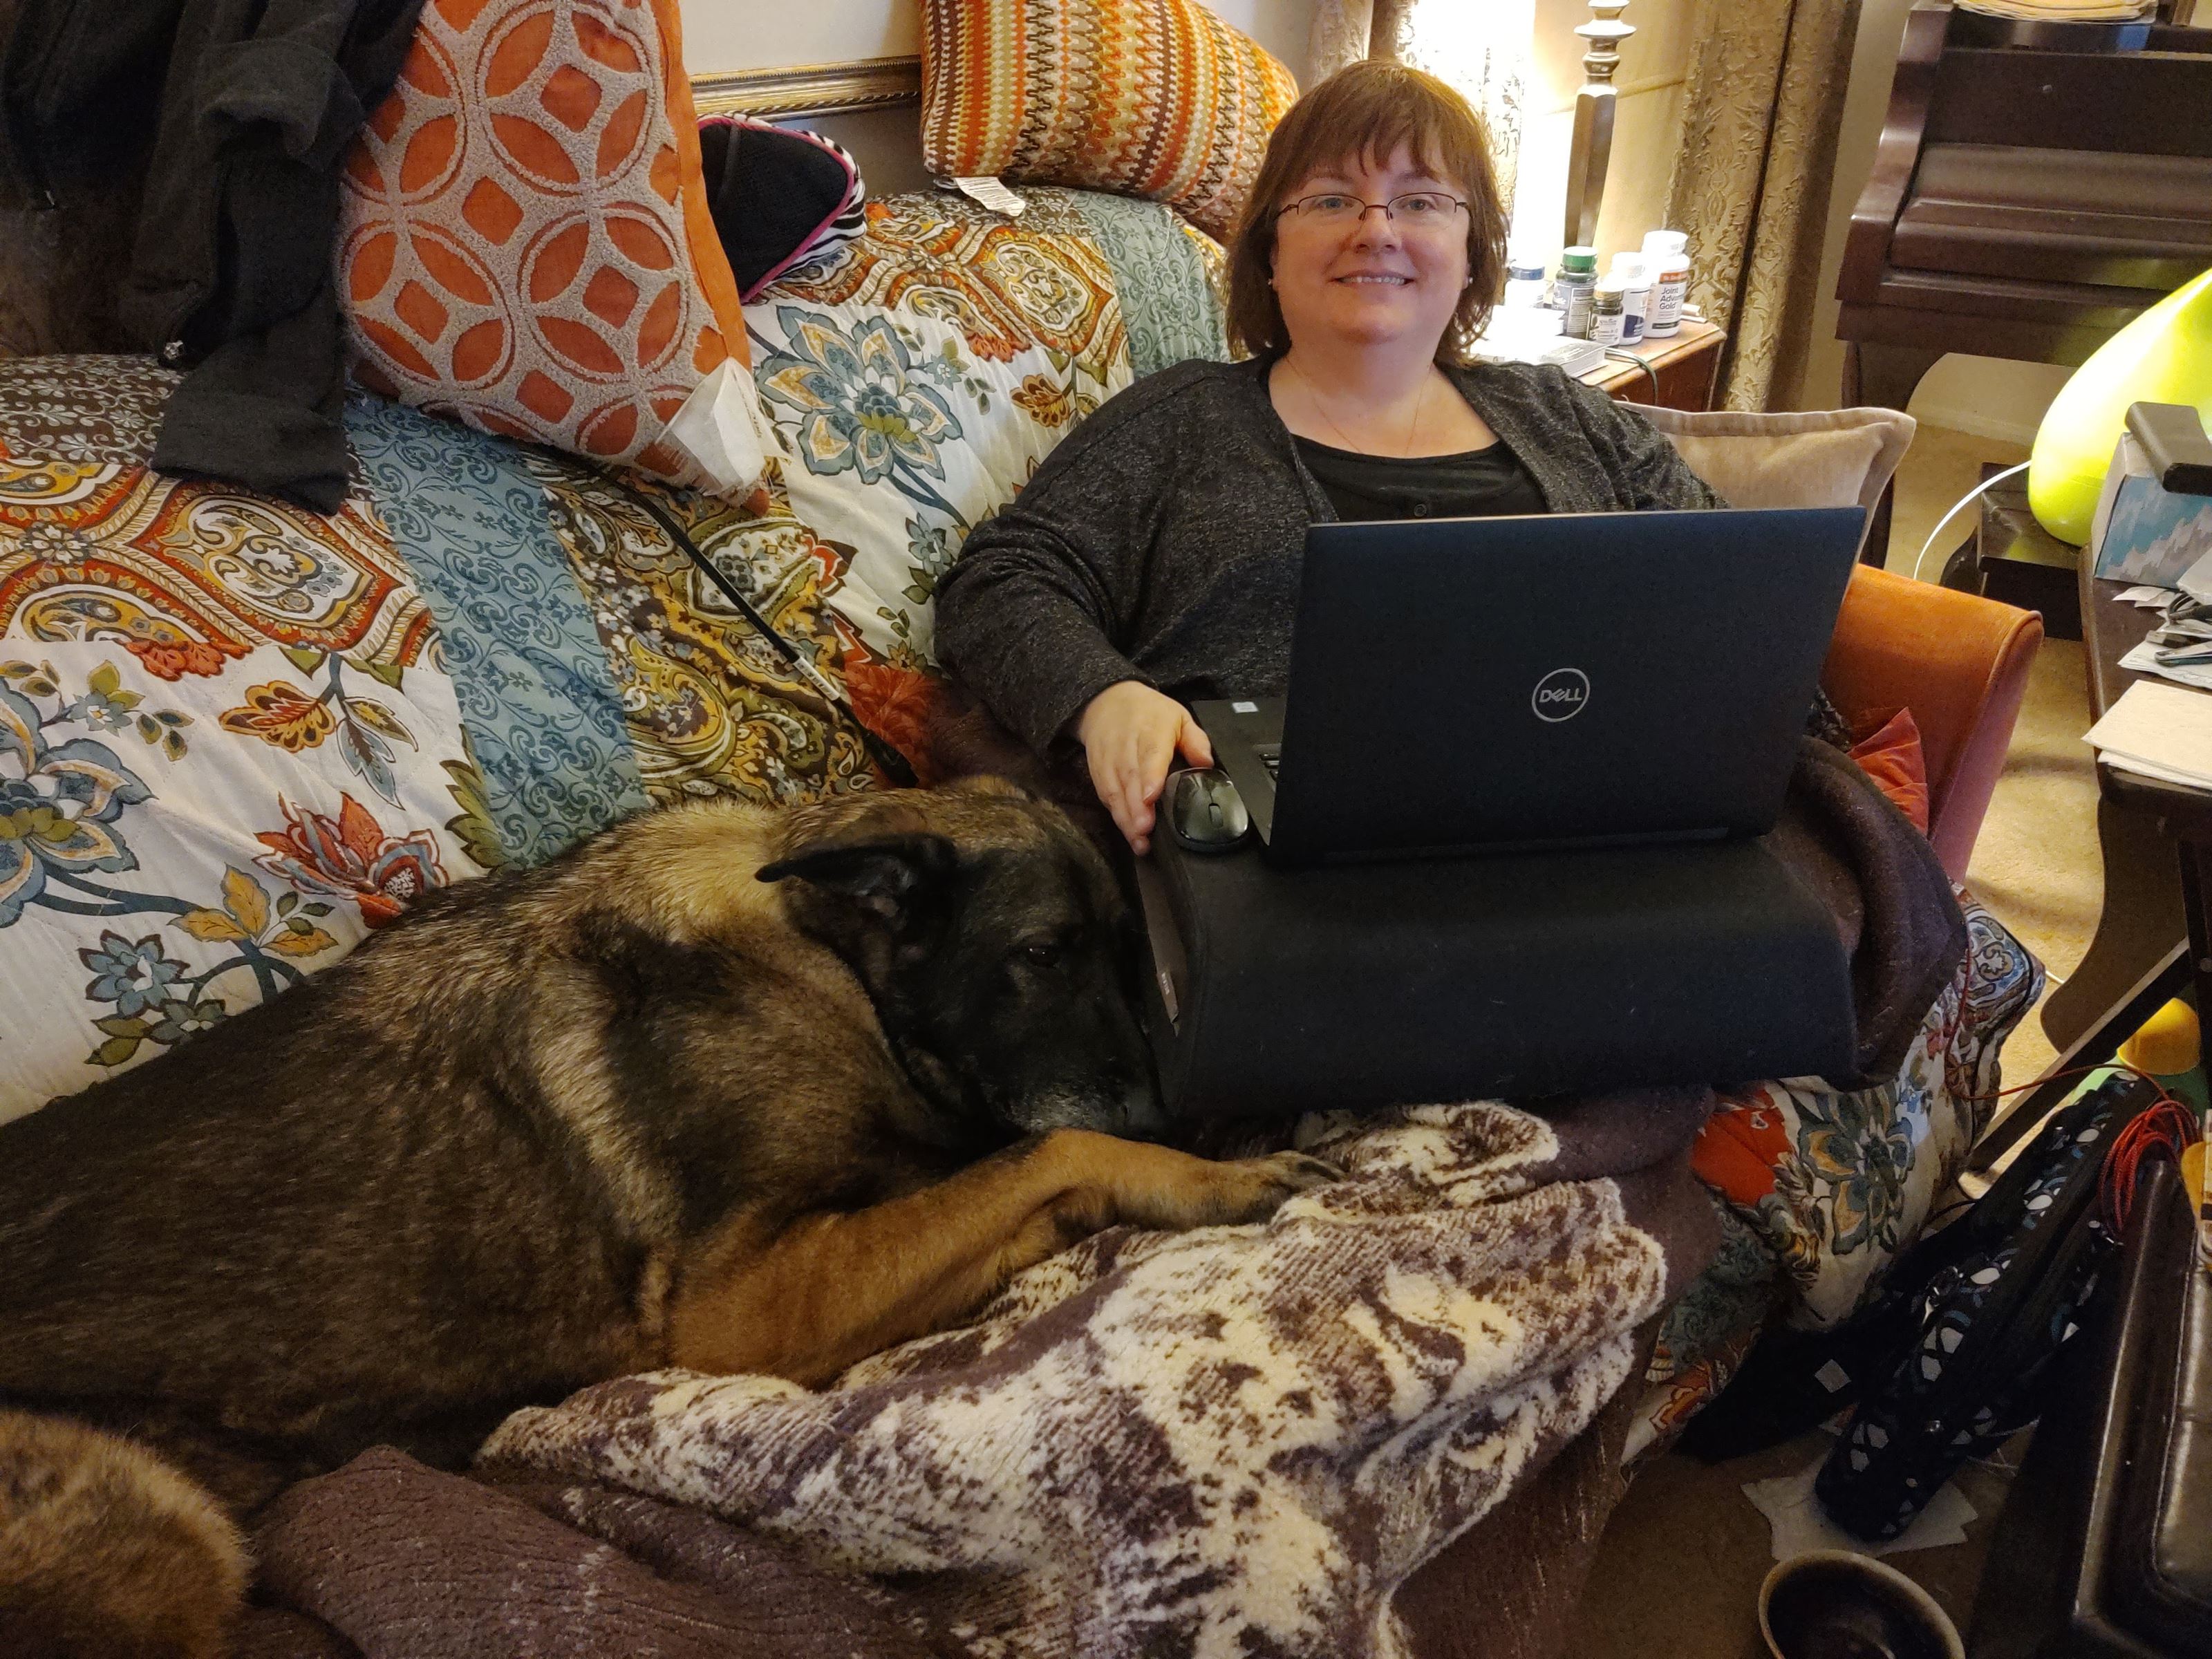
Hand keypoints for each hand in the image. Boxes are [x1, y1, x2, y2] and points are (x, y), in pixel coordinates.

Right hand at [1074, 681, 1214, 854]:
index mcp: (1151, 731)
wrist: (1106, 701)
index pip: (1149, 755)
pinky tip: (1127, 832)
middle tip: (1145, 831)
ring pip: (1114, 791)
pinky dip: (1115, 814)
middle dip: (1136, 808)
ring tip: (1138, 840)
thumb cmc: (1148, 713)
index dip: (1149, 777)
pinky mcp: (1098, 772)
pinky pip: (1105, 795)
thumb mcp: (1179, 717)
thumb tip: (1206, 763)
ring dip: (1125, 818)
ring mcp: (1109, 760)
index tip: (1152, 797)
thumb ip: (1195, 740)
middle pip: (1129, 779)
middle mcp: (1126, 746)